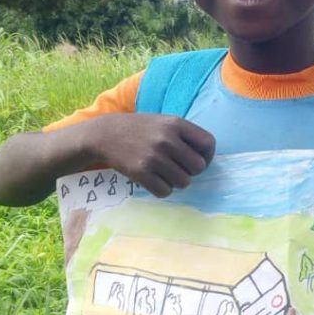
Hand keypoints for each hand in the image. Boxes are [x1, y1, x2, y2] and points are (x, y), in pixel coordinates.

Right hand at [79, 113, 215, 197]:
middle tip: (178, 168)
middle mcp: (167, 139)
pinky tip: (154, 180)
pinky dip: (162, 189)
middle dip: (191, 171)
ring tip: (164, 173)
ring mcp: (154, 156)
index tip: (198, 160)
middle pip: (198, 167)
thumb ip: (185, 136)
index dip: (207, 156)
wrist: (105, 134)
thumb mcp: (164, 122)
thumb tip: (206, 159)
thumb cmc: (140, 129)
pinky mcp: (141, 172)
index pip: (208, 144)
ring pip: (184, 182)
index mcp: (176, 123)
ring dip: (176, 182)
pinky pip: (166, 192)